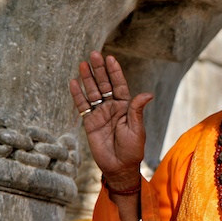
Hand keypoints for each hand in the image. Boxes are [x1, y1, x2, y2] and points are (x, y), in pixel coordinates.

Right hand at [69, 51, 152, 189]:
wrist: (119, 166)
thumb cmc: (132, 149)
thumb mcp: (137, 129)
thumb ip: (137, 110)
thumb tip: (148, 94)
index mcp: (126, 107)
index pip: (119, 85)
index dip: (115, 72)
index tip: (110, 58)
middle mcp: (112, 107)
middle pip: (104, 85)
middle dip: (99, 70)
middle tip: (93, 54)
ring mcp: (100, 114)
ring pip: (92, 92)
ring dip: (88, 78)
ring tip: (82, 64)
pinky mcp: (89, 122)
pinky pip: (82, 106)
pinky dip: (77, 95)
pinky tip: (73, 82)